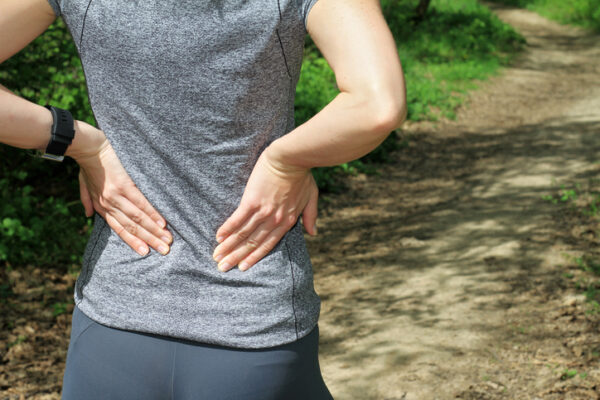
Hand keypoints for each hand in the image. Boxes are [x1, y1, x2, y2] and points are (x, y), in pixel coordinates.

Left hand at [72, 121, 172, 255]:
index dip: (133, 241)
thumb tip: (89, 216)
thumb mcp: (83, 184)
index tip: (146, 252)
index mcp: (101, 206)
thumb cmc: (87, 164)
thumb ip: (86, 200)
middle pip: (131, 227)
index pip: (120, 229)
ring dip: (154, 231)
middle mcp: (109, 205)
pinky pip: (140, 203)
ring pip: (137, 218)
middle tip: (164, 250)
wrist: (86, 147)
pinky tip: (162, 222)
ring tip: (167, 239)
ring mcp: (116, 196)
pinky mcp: (124, 185)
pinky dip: (152, 214)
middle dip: (149, 240)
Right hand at [212, 145, 318, 271]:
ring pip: (244, 234)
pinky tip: (219, 237)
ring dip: (229, 247)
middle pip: (252, 243)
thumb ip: (311, 216)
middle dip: (236, 257)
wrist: (292, 158)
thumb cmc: (302, 175)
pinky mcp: (252, 200)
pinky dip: (228, 229)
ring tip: (217, 256)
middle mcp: (274, 220)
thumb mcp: (312, 197)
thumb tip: (313, 233)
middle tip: (222, 268)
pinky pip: (238, 219)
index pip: (268, 245)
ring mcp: (263, 211)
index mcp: (288, 221)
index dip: (254, 257)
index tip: (242, 267)